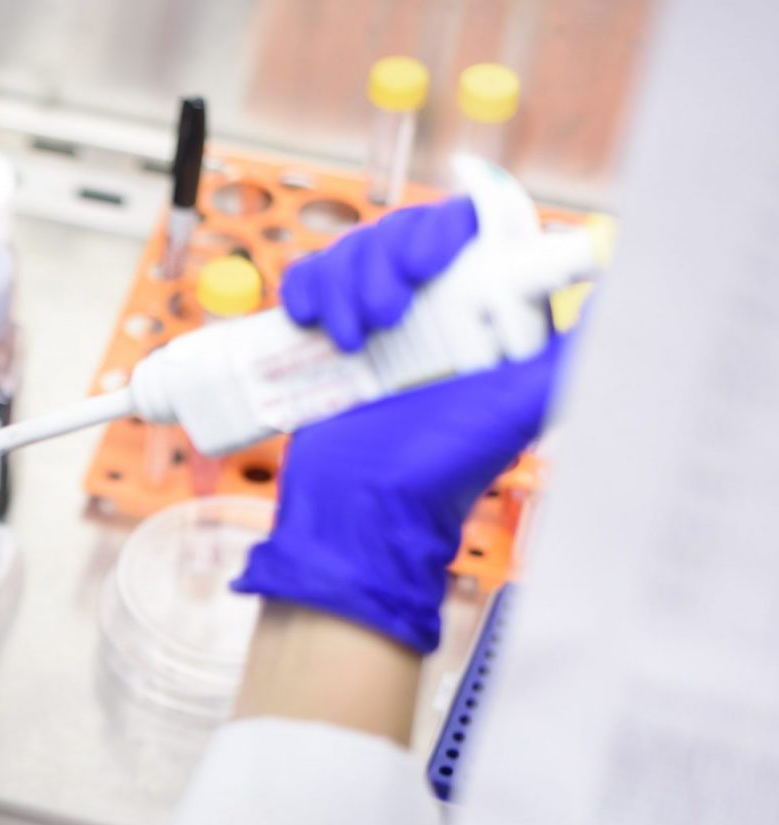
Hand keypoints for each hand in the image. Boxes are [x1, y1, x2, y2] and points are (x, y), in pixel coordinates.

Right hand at [234, 198, 561, 652]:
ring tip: (354, 340)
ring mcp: (378, 320)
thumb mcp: (524, 403)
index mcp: (489, 314)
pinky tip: (312, 324)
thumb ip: (573, 349)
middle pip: (408, 229)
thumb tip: (619, 281)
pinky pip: (310, 276)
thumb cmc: (444, 466)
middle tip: (390, 312)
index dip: (460, 215)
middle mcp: (437, 310)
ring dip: (346, 281)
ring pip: (356, 248)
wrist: (360, 507)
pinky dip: (306, 289)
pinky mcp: (327, 333)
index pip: (481, 227)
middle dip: (392, 256)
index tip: (448, 214)